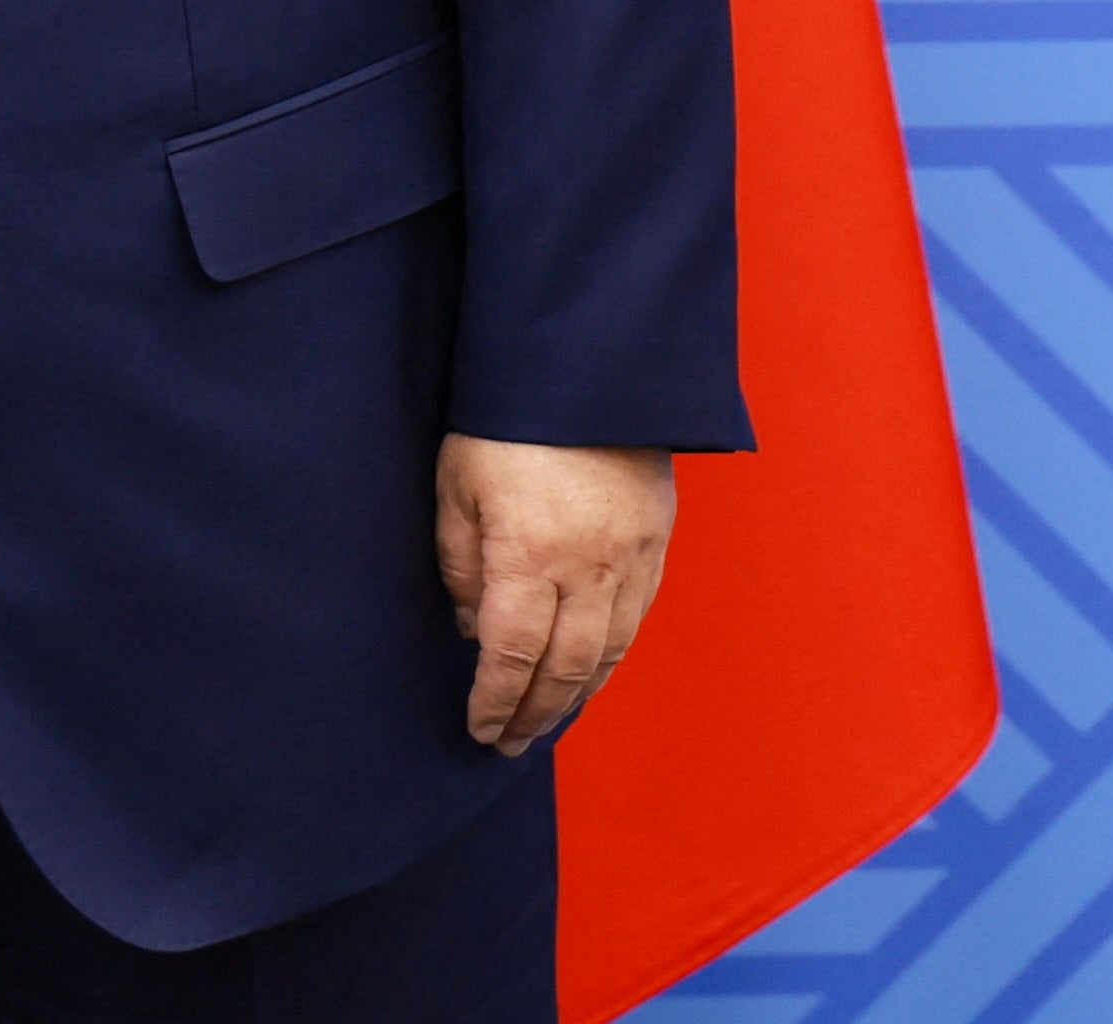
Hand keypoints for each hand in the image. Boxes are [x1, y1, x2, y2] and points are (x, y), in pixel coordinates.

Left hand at [434, 435, 674, 753]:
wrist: (587, 369)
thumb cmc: (504, 421)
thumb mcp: (455, 483)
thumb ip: (461, 561)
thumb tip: (475, 627)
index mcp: (528, 555)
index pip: (510, 654)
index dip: (495, 700)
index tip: (481, 729)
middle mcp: (587, 569)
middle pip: (565, 668)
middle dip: (536, 713)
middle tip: (510, 743)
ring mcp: (629, 559)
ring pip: (608, 651)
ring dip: (577, 695)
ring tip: (547, 719)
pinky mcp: (656, 543)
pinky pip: (636, 620)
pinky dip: (611, 657)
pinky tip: (592, 672)